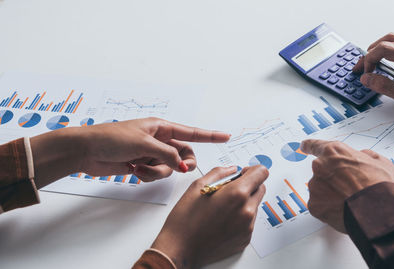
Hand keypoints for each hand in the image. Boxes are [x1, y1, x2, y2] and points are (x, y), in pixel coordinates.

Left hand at [30, 117, 229, 187]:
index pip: (192, 132)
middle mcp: (159, 139)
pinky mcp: (142, 165)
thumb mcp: (144, 144)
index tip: (227, 136)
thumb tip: (183, 166)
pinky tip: (133, 169)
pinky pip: (156, 174)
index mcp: (161, 127)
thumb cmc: (112, 138)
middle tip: (174, 167)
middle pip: (183, 154)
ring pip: (169, 167)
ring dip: (157, 171)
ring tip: (139, 166)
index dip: (211, 135)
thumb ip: (168, 155)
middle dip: (179, 163)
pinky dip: (147, 175)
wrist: (86, 151)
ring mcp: (151, 153)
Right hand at [151, 165, 267, 268]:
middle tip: (228, 190)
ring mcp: (248, 227)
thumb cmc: (185, 220)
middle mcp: (247, 211)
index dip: (252, 170)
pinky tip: (222, 220)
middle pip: (261, 188)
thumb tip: (232, 170)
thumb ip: (219, 172)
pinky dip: (240, 217)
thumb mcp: (198, 186)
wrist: (180, 249)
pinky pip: (249, 221)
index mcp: (237, 194)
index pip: (261, 173)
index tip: (242, 174)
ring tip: (222, 208)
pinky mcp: (245, 239)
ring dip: (244, 202)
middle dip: (248, 185)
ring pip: (254, 205)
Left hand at [301, 140, 393, 232]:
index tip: (305, 146)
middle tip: (349, 187)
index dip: (310, 146)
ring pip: (320, 189)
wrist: (378, 213)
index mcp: (334, 152)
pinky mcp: (314, 204)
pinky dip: (328, 207)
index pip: (315, 145)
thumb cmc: (381, 187)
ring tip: (349, 200)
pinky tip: (343, 209)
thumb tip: (364, 155)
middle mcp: (321, 166)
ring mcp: (316, 186)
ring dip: (330, 194)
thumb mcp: (381, 163)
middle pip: (321, 170)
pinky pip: (320, 204)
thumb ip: (368, 156)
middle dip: (332, 178)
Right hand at [353, 33, 393, 114]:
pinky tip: (384, 62)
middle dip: (370, 54)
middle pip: (386, 41)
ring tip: (370, 64)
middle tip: (361, 67)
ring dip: (378, 50)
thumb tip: (367, 79)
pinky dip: (387, 50)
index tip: (366, 72)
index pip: (384, 49)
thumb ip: (385, 87)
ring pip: (392, 39)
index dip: (369, 59)